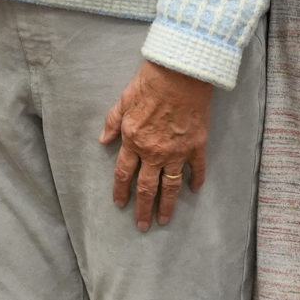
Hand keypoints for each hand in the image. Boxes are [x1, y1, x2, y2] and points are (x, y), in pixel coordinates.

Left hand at [101, 60, 213, 229]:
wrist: (180, 74)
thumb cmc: (149, 84)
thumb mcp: (123, 101)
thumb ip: (112, 123)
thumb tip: (103, 141)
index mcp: (133, 141)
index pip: (124, 173)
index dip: (121, 191)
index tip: (120, 205)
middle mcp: (154, 152)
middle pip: (147, 187)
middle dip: (143, 208)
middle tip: (142, 226)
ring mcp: (177, 151)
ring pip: (171, 186)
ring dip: (167, 205)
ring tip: (165, 220)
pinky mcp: (197, 146)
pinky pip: (197, 169)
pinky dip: (196, 180)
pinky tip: (194, 190)